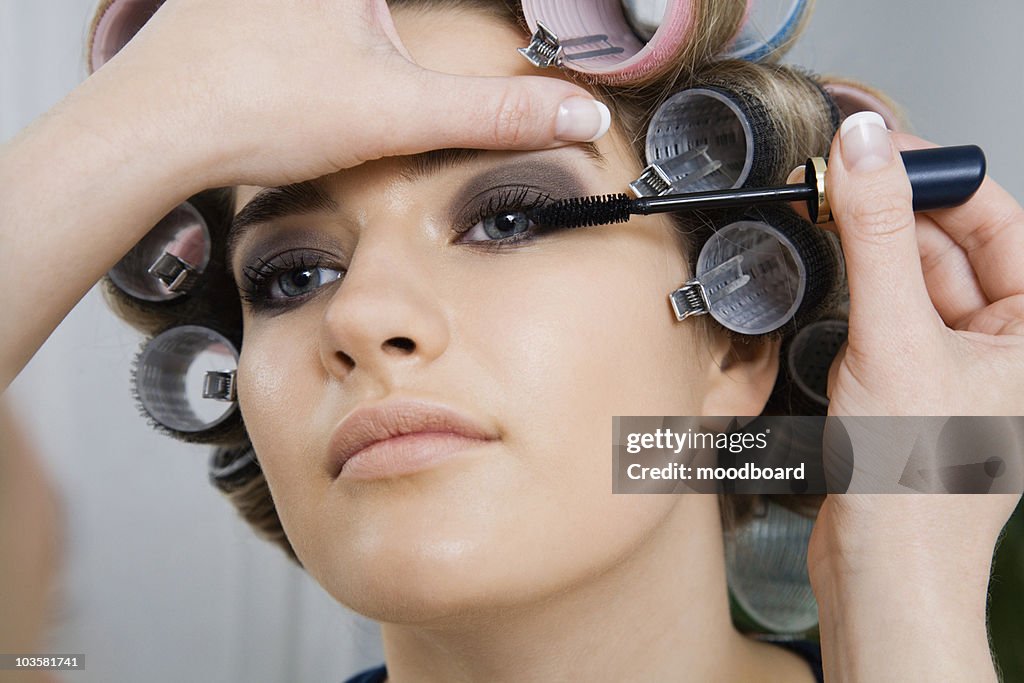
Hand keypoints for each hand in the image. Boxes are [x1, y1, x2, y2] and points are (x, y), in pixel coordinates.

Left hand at [77, 0, 608, 187]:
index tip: (556, 8)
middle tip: (448, 56)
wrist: (153, 128)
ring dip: (388, 19)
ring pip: (364, 2)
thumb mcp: (398, 112)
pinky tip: (362, 34)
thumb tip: (577, 113)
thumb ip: (496, 113)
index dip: (515, 0)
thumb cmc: (255, 107)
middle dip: (429, 21)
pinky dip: (361, 17)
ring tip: (386, 56)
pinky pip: (324, 4)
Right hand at [800, 111, 1022, 680]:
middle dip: (888, 211)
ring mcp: (952, 364)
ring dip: (863, 251)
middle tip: (829, 180)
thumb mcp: (895, 336)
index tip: (874, 141)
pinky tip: (819, 281)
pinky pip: (882, 316)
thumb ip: (877, 234)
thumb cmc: (917, 483)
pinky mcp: (906, 384)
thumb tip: (868, 147)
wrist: (880, 572)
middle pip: (945, 244)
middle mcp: (1003, 343)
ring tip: (818, 224)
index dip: (934, 172)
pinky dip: (850, 293)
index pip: (993, 215)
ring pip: (908, 280)